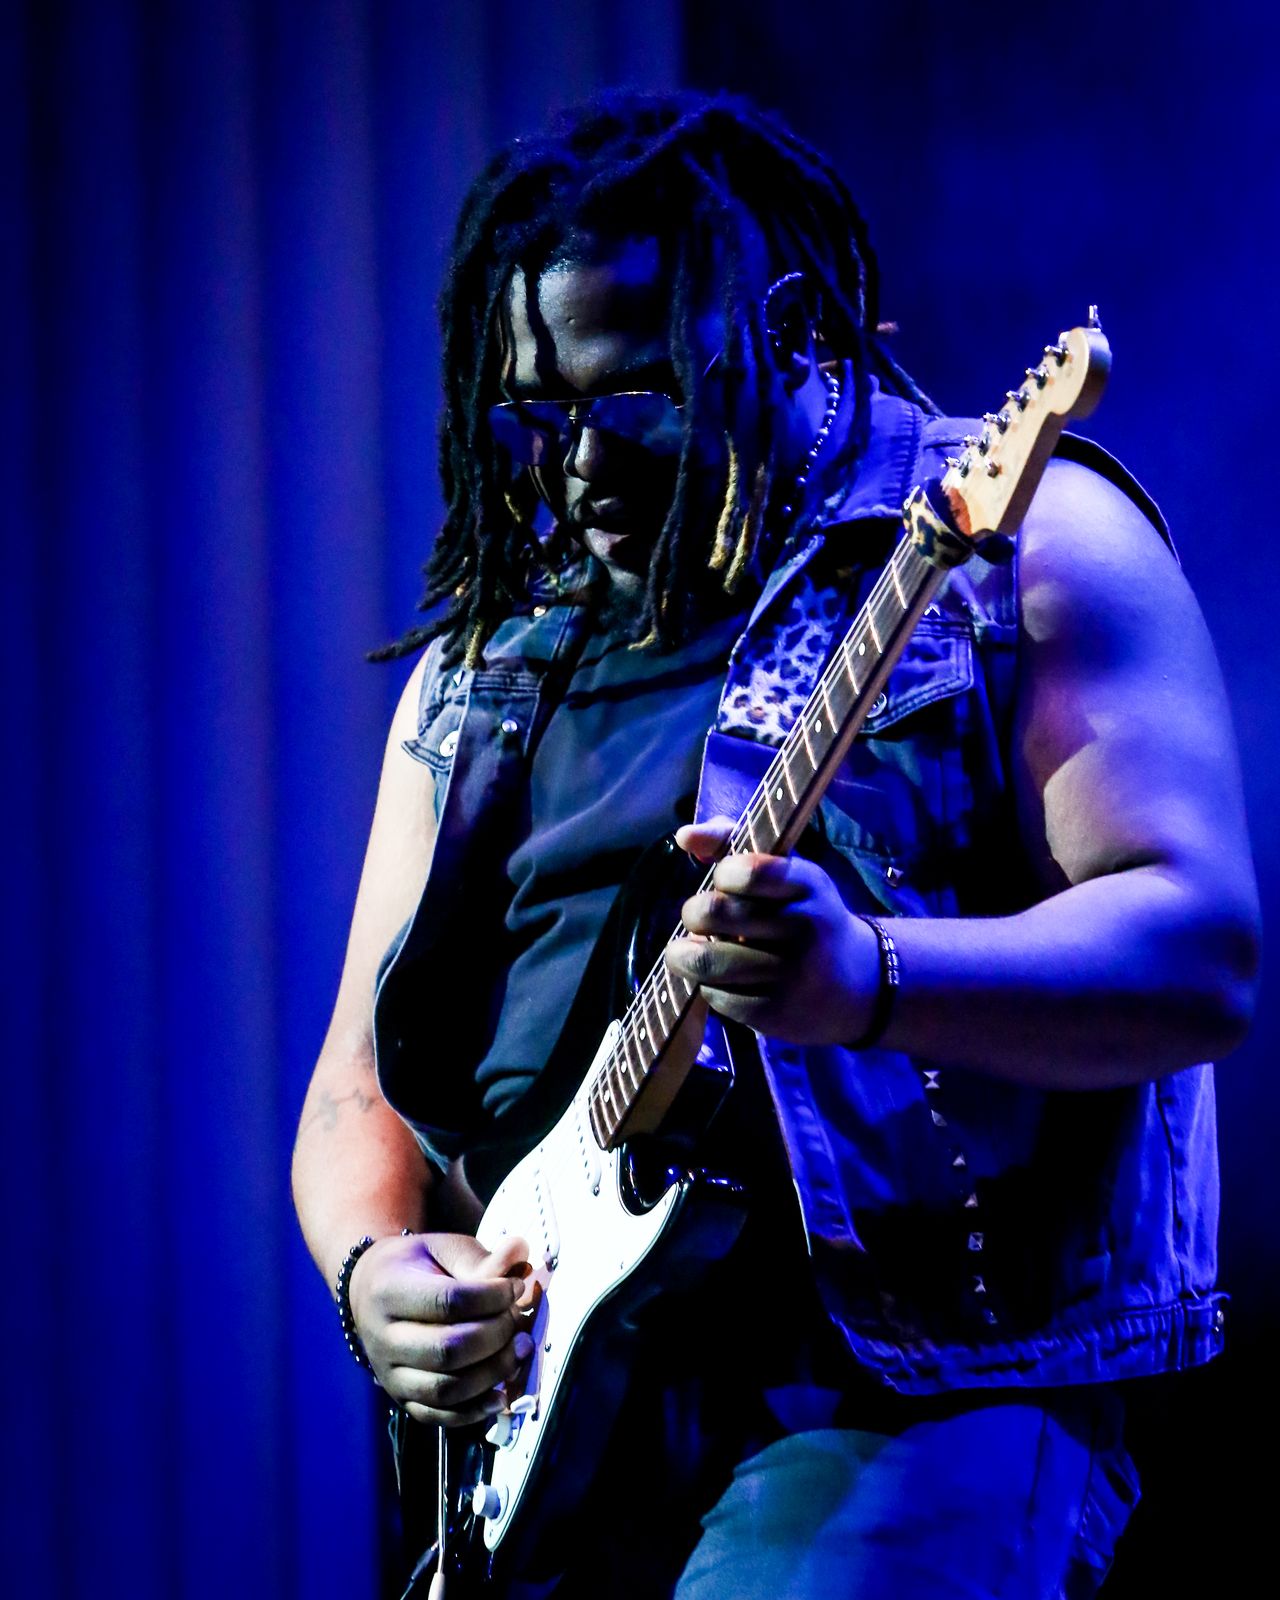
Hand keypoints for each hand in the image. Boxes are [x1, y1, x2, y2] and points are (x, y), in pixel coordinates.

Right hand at [348, 1231, 536, 1426]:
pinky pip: (438, 1416)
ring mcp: (389, 1374)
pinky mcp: (400, 1399)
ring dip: (492, 1374)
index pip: (448, 1302)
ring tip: (519, 1351)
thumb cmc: (415, 1267)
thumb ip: (481, 1258)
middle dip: (496, 1336)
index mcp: (389, 1291)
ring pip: (445, 1389)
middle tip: (518, 1321)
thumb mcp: (443, 1249)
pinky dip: (474, 1411)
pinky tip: (500, 1394)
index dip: (492, 1297)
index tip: (515, 1286)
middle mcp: (382, 1338)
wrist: (370, 1291)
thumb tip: (521, 1251)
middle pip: (448, 1350)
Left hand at [666, 817, 880, 1044]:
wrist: (860, 982)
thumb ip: (732, 842)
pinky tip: (722, 977)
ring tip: (691, 950)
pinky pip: (716, 994)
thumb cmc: (806, 915)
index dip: (722, 875)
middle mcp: (802, 927)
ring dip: (685, 954)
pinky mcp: (775, 1012)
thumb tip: (684, 836)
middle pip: (713, 914)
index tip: (725, 882)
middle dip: (693, 913)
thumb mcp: (786, 873)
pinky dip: (708, 984)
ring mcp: (790, 974)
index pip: (744, 871)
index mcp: (807, 883)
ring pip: (706, 960)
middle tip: (699, 918)